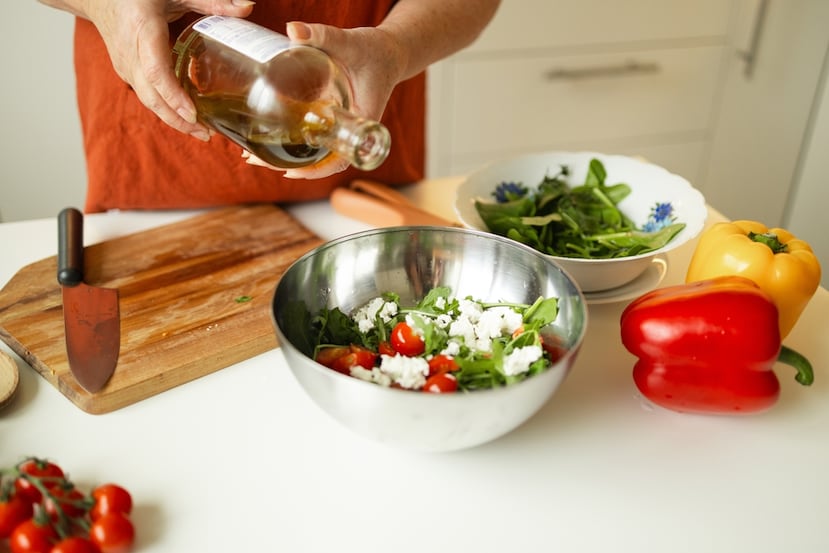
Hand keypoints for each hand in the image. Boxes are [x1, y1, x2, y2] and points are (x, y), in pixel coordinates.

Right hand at [83, 0, 254, 140]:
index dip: (174, 96)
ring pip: (148, 100)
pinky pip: (147, 95)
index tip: (194, 114)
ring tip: (201, 132)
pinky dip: (166, 108)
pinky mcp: (127, 72)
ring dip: (173, 120)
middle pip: (151, 96)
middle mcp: (131, 53)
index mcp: (143, 29)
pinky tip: (187, 117)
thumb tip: (248, 7)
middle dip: (178, 120)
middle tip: (206, 134)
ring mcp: (125, 65)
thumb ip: (212, 1)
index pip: (156, 71)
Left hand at [244, 21, 404, 178]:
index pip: (339, 159)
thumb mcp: (349, 42)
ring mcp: (338, 127)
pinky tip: (269, 138)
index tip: (290, 173)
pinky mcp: (330, 119)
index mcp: (360, 124)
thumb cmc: (375, 51)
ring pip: (312, 151)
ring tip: (251, 154)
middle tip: (251, 159)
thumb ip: (322, 35)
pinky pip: (312, 137)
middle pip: (318, 161)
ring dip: (284, 155)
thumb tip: (293, 30)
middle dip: (285, 165)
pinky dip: (292, 141)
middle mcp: (349, 132)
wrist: (387, 51)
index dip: (315, 171)